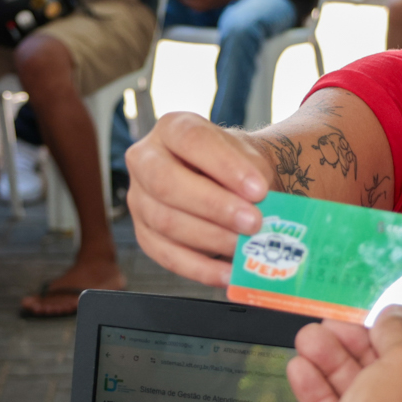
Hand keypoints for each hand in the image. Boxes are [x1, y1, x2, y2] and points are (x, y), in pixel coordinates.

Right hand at [124, 111, 270, 283]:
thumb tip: (261, 210)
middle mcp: (146, 159)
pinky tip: (228, 272)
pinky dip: (201, 269)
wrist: (236, 186)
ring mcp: (140, 199)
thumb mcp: (251, 160)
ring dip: (210, 238)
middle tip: (253, 222)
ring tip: (245, 246)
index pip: (192, 140)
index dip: (225, 166)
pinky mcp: (145, 234)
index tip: (258, 189)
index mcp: (173, 128)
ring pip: (165, 222)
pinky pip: (166, 255)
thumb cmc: (240, 169)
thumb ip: (255, 178)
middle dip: (213, 206)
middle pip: (166, 182)